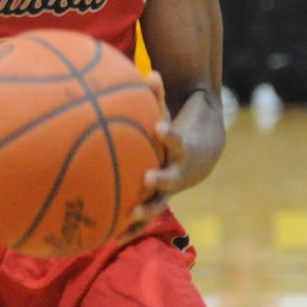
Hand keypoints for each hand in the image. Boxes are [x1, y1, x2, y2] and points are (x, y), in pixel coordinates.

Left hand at [119, 71, 178, 241]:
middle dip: (161, 179)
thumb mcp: (166, 110)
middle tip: (149, 177)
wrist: (200, 156)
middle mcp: (177, 172)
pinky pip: (141, 218)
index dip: (169, 135)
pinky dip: (128, 227)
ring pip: (158, 203)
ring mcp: (169, 191)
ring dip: (145, 210)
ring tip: (130, 214)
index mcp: (179, 149)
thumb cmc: (172, 128)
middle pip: (171, 178)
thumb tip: (147, 71)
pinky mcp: (157, 201)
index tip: (160, 127)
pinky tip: (106, 236)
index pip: (177, 141)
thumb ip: (155, 94)